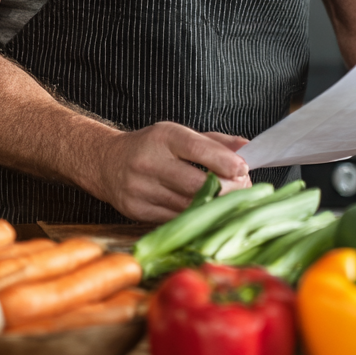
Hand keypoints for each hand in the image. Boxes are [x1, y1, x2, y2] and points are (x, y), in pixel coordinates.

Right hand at [91, 121, 250, 221]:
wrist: (107, 163)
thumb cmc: (151, 147)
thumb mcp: (179, 135)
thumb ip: (214, 142)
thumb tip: (248, 148)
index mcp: (163, 137)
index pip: (198, 149)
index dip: (225, 161)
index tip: (244, 168)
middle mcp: (149, 162)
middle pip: (196, 184)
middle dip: (226, 189)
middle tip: (244, 188)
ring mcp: (141, 189)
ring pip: (188, 206)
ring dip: (214, 205)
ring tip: (230, 200)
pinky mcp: (136, 211)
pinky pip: (174, 219)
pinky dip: (194, 216)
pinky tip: (206, 211)